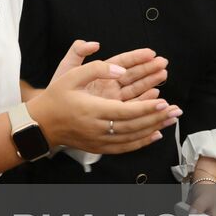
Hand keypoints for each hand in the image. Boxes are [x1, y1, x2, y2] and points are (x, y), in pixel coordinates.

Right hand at [27, 61, 180, 153]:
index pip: (126, 111)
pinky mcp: (99, 147)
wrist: (40, 123)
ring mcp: (99, 140)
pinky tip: (155, 135)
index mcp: (93, 110)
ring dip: (154, 128)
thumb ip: (96, 68)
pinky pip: (125, 148)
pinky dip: (142, 142)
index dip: (147, 107)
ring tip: (171, 120)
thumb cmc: (56, 97)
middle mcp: (98, 128)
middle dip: (156, 118)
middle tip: (175, 110)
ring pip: (133, 137)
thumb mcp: (71, 75)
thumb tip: (120, 68)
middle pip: (134, 126)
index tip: (163, 101)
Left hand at [52, 41, 167, 102]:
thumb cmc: (58, 90)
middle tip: (163, 63)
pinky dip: (144, 100)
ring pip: (136, 89)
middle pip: (133, 75)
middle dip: (149, 68)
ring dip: (150, 82)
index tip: (150, 52)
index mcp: (100, 72)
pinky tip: (154, 95)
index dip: (136, 57)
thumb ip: (78, 52)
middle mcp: (109, 85)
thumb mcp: (67, 68)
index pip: (122, 62)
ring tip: (162, 75)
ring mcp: (113, 99)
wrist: (53, 113)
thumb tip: (91, 43)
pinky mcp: (113, 111)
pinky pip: (132, 105)